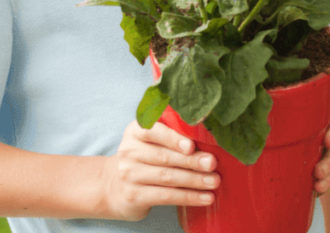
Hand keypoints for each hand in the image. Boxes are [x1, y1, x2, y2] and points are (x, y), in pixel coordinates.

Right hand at [101, 121, 218, 220]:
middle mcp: (129, 151)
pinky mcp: (134, 196)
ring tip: (214, 181)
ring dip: (194, 180)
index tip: (191, 145)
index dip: (172, 138)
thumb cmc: (144, 158)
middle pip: (164, 156)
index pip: (152, 130)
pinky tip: (205, 198)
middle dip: (191, 160)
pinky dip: (188, 197)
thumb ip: (171, 134)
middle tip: (212, 163)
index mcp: (134, 131)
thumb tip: (207, 139)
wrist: (115, 186)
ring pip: (167, 177)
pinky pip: (166, 196)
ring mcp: (129, 175)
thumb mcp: (149, 140)